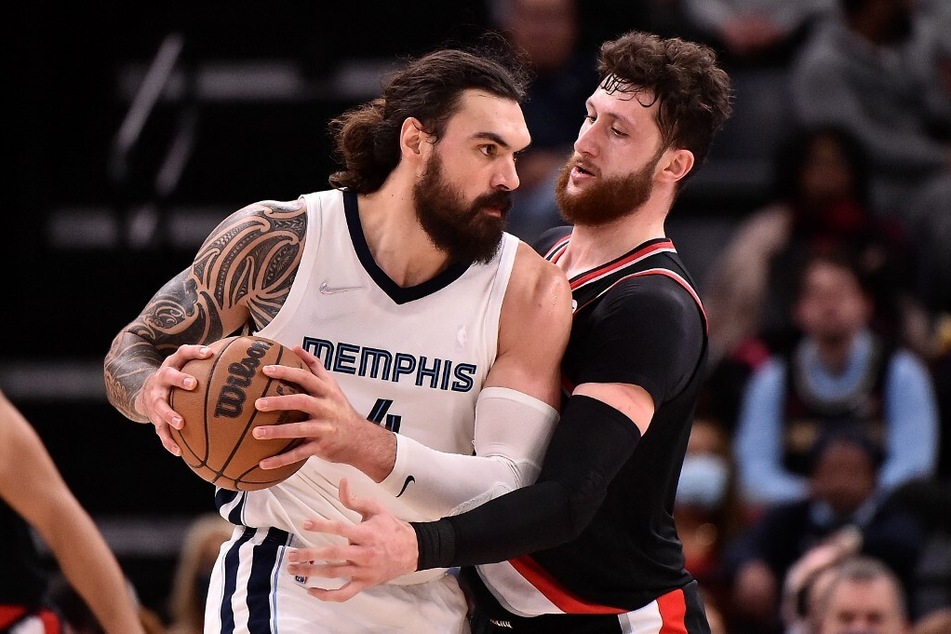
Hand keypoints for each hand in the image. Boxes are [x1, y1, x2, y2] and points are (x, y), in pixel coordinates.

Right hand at [136, 343, 210, 454]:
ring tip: (181, 423)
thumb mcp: (187, 366)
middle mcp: (162, 379)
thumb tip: (241, 364)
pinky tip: (179, 451)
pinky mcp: (153, 416)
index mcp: (173, 364)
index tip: (209, 353)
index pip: (183, 353)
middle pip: (168, 375)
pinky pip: (159, 429)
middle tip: (192, 384)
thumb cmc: (178, 378)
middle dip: (179, 379)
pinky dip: (168, 441)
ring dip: (169, 414)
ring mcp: (155, 397)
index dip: (195, 352)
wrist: (146, 390)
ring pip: (160, 405)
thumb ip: (208, 365)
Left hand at [252, 347, 395, 479]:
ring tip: (256, 433)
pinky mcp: (321, 447)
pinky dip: (281, 459)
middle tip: (258, 404)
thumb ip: (314, 366)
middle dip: (279, 402)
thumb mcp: (332, 385)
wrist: (360, 439)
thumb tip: (296, 347)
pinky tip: (263, 463)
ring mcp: (324, 429)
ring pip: (299, 430)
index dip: (285, 372)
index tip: (265, 370)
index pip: (305, 377)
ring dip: (277, 432)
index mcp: (326, 392)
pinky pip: (299, 454)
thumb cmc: (340, 409)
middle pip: (301, 402)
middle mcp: (326, 408)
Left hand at [286, 478, 418, 601]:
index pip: (340, 528)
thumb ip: (355, 499)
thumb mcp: (376, 509)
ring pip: (334, 574)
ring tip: (293, 569)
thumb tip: (341, 482)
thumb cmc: (391, 528)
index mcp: (366, 533)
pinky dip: (327, 595)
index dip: (322, 525)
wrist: (412, 551)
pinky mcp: (364, 583)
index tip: (305, 523)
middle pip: (333, 554)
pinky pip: (344, 594)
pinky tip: (311, 591)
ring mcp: (364, 571)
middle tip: (291, 554)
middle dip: (310, 554)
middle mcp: (364, 553)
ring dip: (311, 573)